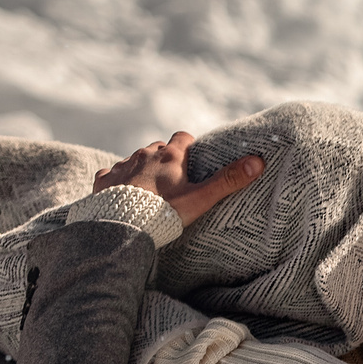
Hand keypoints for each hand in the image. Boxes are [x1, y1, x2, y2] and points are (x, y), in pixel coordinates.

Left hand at [93, 132, 262, 223]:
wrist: (124, 226)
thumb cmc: (165, 212)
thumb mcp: (201, 198)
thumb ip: (228, 180)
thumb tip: (258, 161)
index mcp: (170, 155)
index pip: (183, 137)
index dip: (189, 146)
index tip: (193, 160)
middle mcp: (145, 154)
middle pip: (158, 148)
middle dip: (165, 159)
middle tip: (173, 181)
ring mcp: (123, 165)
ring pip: (135, 159)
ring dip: (142, 169)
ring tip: (148, 191)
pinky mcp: (104, 179)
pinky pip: (111, 173)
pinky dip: (117, 180)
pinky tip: (120, 193)